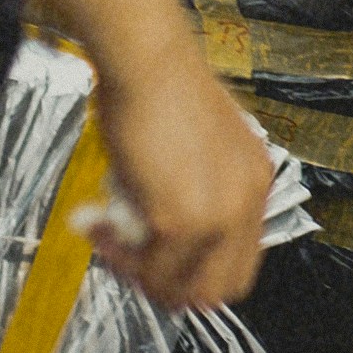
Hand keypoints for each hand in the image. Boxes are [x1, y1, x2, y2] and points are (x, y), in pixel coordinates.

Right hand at [85, 48, 279, 313]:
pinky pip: (149, 269)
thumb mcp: (202, 143)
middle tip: (131, 261)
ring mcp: (218, 217)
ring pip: (180, 288)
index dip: (194, 270)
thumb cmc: (163, 88)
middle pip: (217, 290)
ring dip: (137, 273)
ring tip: (106, 236)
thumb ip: (198, 186)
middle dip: (168, 286)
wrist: (149, 62)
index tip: (156, 255)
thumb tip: (165, 223)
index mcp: (257, 181)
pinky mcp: (180, 222)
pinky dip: (117, 256)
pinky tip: (96, 225)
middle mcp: (248, 203)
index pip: (238, 262)